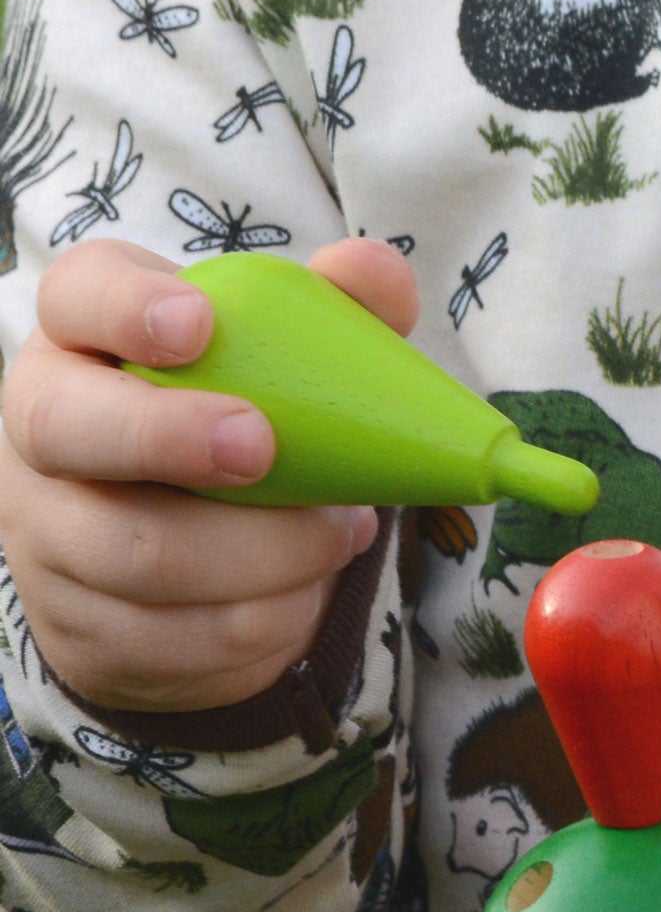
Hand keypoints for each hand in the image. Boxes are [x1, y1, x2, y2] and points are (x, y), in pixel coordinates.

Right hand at [0, 235, 418, 711]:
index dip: (127, 307)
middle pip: (66, 427)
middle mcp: (41, 427)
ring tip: (342, 531)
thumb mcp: (291, 352)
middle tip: (260, 448)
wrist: (201, 550)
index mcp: (88, 335)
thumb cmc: (249, 414)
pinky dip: (259, 622)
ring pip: (133, 552)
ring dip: (260, 553)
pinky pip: (168, 638)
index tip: (198, 324)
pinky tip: (305, 595)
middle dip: (164, 437)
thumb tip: (368, 272)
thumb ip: (340, 304)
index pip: (79, 294)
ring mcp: (47, 534)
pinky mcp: (76, 628)